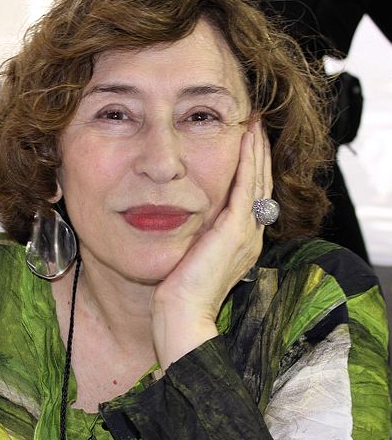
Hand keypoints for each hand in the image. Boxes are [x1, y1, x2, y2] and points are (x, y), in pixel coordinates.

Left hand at [151, 120, 271, 369]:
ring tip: (254, 123)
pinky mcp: (236, 230)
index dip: (251, 169)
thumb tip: (184, 220)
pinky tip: (247, 137)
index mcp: (242, 244)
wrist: (182, 316)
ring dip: (256, 149)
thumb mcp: (190, 258)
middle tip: (255, 123)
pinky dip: (248, 159)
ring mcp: (247, 233)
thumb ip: (195, 238)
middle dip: (257, 153)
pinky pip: (247, 185)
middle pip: (261, 184)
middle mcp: (251, 236)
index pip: (252, 197)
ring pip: (258, 180)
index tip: (246, 144)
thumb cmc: (178, 295)